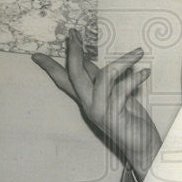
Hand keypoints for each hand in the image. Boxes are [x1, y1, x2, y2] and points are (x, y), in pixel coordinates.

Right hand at [32, 29, 161, 178]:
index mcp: (88, 100)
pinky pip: (122, 90)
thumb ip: (100, 79)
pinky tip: (146, 72)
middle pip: (74, 75)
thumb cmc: (130, 120)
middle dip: (73, 52)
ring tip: (139, 52)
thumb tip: (86, 60)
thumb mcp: (113, 95)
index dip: (50, 67)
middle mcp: (90, 105)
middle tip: (74, 33)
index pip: (64, 81)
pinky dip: (135, 79)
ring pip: (105, 77)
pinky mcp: (115, 116)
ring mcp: (101, 111)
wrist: (142, 148)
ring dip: (123, 61)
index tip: (36, 55)